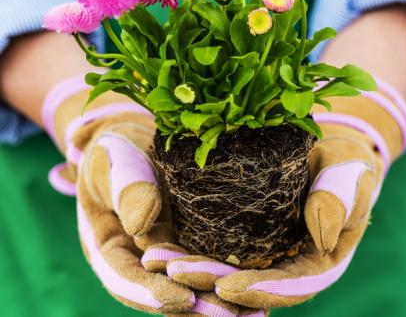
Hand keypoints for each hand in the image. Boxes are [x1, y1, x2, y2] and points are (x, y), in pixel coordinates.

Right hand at [43, 74, 263, 315]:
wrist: (136, 139)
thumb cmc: (117, 149)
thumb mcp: (114, 163)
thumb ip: (126, 189)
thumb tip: (141, 227)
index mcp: (110, 248)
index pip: (127, 280)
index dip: (153, 294)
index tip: (185, 301)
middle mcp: (139, 257)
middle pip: (164, 290)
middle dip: (196, 307)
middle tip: (231, 316)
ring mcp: (166, 250)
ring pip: (190, 282)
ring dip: (219, 301)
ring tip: (256, 312)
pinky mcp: (189, 237)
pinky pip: (208, 259)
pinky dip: (229, 274)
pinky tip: (260, 283)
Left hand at [143, 78, 405, 308]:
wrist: (327, 149)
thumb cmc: (344, 160)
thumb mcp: (349, 171)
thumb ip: (341, 199)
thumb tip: (323, 238)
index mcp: (315, 261)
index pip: (287, 285)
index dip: (258, 289)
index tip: (225, 286)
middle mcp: (284, 262)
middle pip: (246, 281)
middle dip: (209, 280)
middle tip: (172, 270)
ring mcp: (261, 249)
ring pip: (224, 267)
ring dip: (190, 267)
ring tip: (154, 258)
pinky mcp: (241, 230)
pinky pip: (214, 244)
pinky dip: (188, 246)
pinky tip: (159, 239)